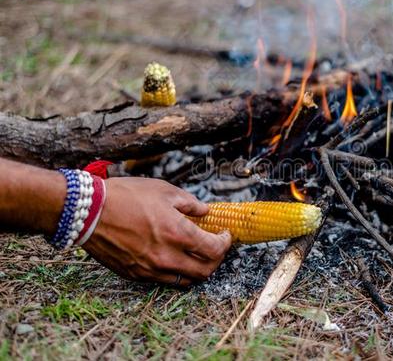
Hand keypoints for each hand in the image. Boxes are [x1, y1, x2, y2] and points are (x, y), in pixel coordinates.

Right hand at [82, 177, 230, 286]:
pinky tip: (173, 258)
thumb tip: (205, 211)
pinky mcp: (135, 275)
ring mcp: (150, 269)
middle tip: (215, 247)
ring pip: (185, 281)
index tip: (225, 235)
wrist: (88, 212)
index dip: (225, 243)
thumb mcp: (164, 190)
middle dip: (216, 260)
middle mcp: (167, 256)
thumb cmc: (126, 196)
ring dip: (196, 270)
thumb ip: (190, 203)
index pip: (215, 250)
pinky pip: (163, 281)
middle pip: (205, 271)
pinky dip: (175, 272)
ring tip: (196, 255)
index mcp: (177, 233)